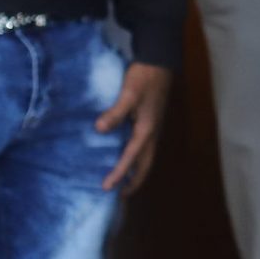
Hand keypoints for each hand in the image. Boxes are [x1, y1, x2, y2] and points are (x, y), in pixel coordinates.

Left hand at [96, 63, 172, 193]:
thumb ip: (115, 113)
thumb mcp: (128, 94)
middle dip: (135, 181)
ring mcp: (153, 128)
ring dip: (136, 172)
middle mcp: (152, 133)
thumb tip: (99, 129)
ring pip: (146, 157)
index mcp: (147, 129)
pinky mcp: (150, 122)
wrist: (160, 62)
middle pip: (145, 164)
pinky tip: (125, 157)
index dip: (119, 174)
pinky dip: (135, 159)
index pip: (131, 157)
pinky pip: (143, 148)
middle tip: (121, 196)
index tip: (107, 188)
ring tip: (124, 183)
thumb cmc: (144, 78)